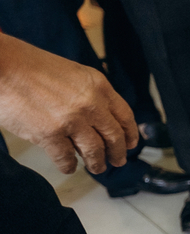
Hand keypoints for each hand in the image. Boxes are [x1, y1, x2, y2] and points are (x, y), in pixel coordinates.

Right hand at [0, 35, 137, 173]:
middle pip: (114, 136)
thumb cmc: (28, 66)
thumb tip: (97, 119)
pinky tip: (68, 167)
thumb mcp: (71, 73)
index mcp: (98, 86)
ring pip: (94, 151)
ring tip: (96, 167)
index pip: (124, 115)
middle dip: (118, 152)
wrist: (1, 65)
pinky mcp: (50, 135)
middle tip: (117, 161)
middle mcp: (91, 104)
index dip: (130, 133)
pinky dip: (68, 166)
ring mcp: (71, 120)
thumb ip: (88, 94)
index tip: (132, 144)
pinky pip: (66, 158)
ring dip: (96, 163)